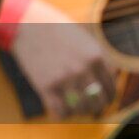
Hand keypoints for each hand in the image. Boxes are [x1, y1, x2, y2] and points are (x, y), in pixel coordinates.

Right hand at [9, 0, 115, 117]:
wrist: (27, 25)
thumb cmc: (56, 30)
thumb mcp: (84, 39)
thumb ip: (98, 59)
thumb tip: (111, 81)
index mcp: (96, 56)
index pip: (111, 88)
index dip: (108, 97)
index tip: (101, 99)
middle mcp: (83, 69)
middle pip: (98, 102)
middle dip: (94, 106)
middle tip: (87, 105)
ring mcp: (65, 79)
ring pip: (80, 109)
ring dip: (77, 111)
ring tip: (72, 105)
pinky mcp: (46, 86)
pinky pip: (60, 112)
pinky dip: (62, 113)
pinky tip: (59, 106)